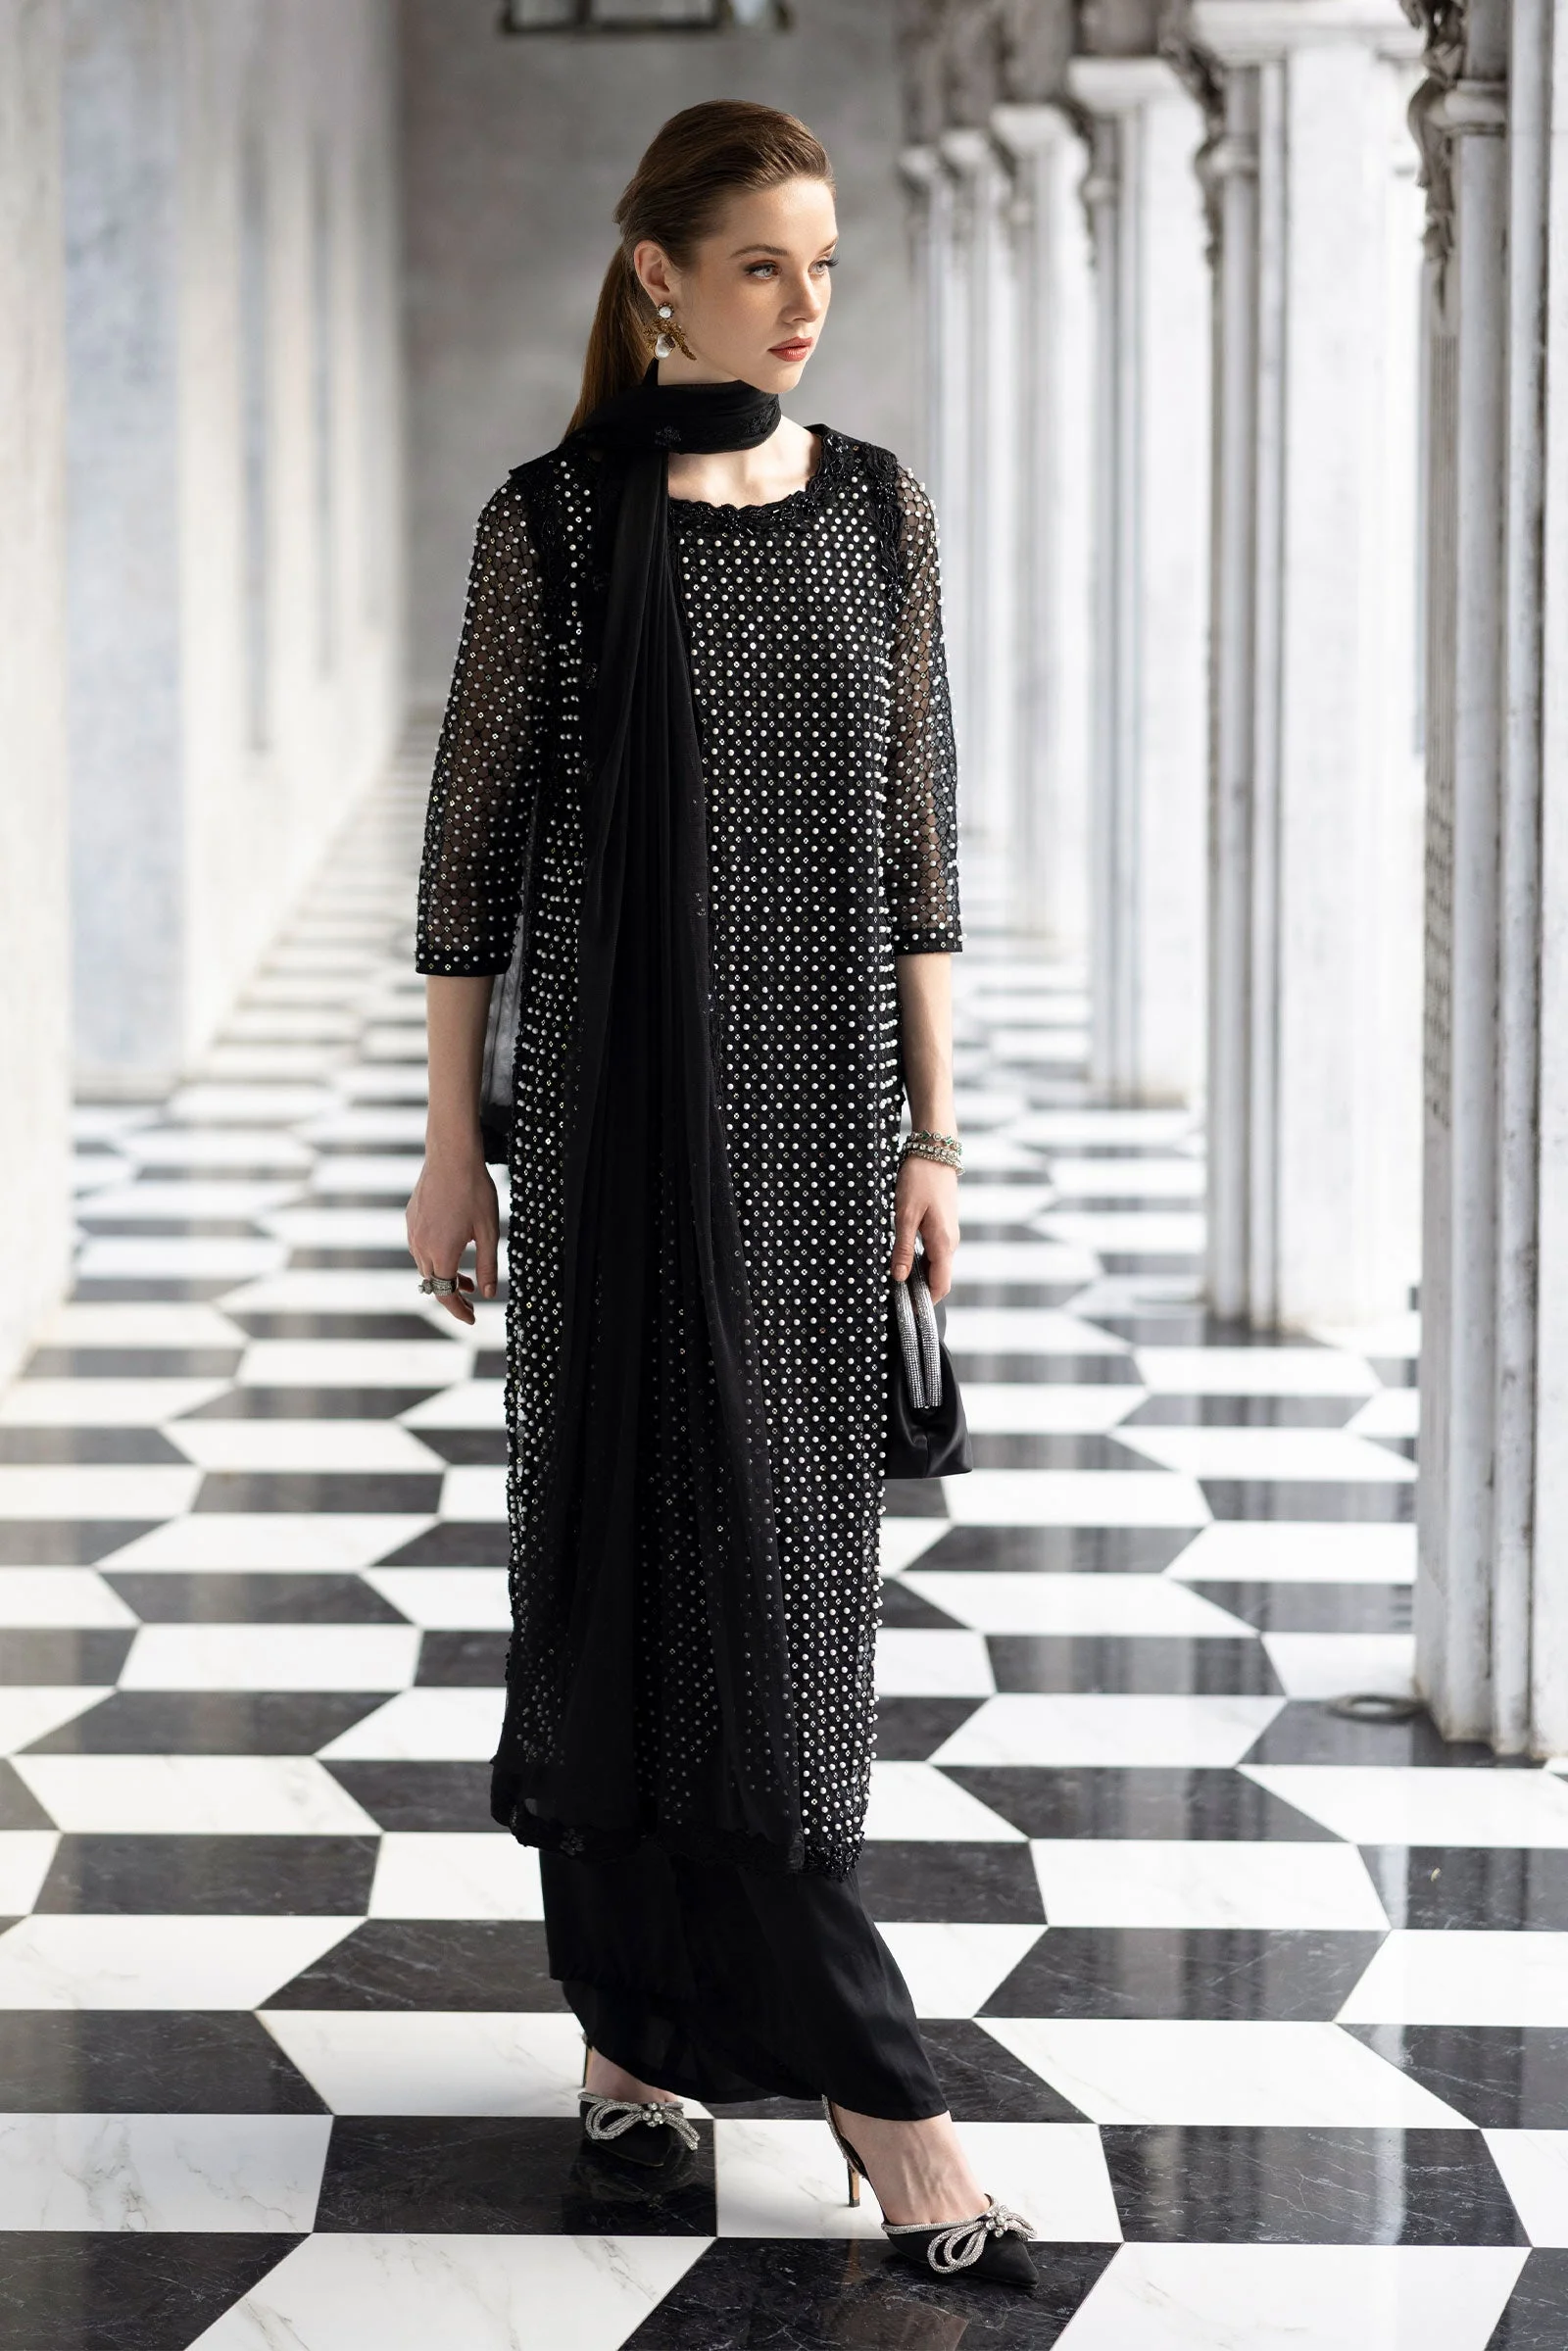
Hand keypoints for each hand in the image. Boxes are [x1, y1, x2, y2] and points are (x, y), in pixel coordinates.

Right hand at [406, 1143, 499, 1326]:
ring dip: (443, 1275)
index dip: (459, 1311)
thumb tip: (488, 1293)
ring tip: (465, 1276)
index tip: (472, 1319)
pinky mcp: (411, 1218)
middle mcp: (421, 1246)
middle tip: (472, 1298)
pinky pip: (420, 1247)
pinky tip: (451, 1247)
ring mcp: (413, 1232)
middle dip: (452, 1295)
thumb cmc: (474, 1192)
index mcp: (442, 1254)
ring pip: (425, 1266)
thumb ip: (488, 1266)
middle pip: (434, 1284)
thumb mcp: (489, 1232)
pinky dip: (434, 1257)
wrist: (451, 1156)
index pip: (446, 1295)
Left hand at [891, 1156, 958, 1301]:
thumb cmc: (919, 1179)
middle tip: (895, 1299)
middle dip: (920, 1292)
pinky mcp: (942, 1224)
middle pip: (939, 1278)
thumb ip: (902, 1248)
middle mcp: (950, 1242)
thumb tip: (899, 1278)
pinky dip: (920, 1261)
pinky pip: (934, 1251)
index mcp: (943, 1243)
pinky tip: (903, 1258)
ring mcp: (948, 1233)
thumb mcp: (905, 1214)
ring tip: (895, 1281)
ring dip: (919, 1276)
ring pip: (936, 1264)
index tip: (907, 1312)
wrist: (935, 1149)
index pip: (940, 1285)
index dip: (926, 1303)